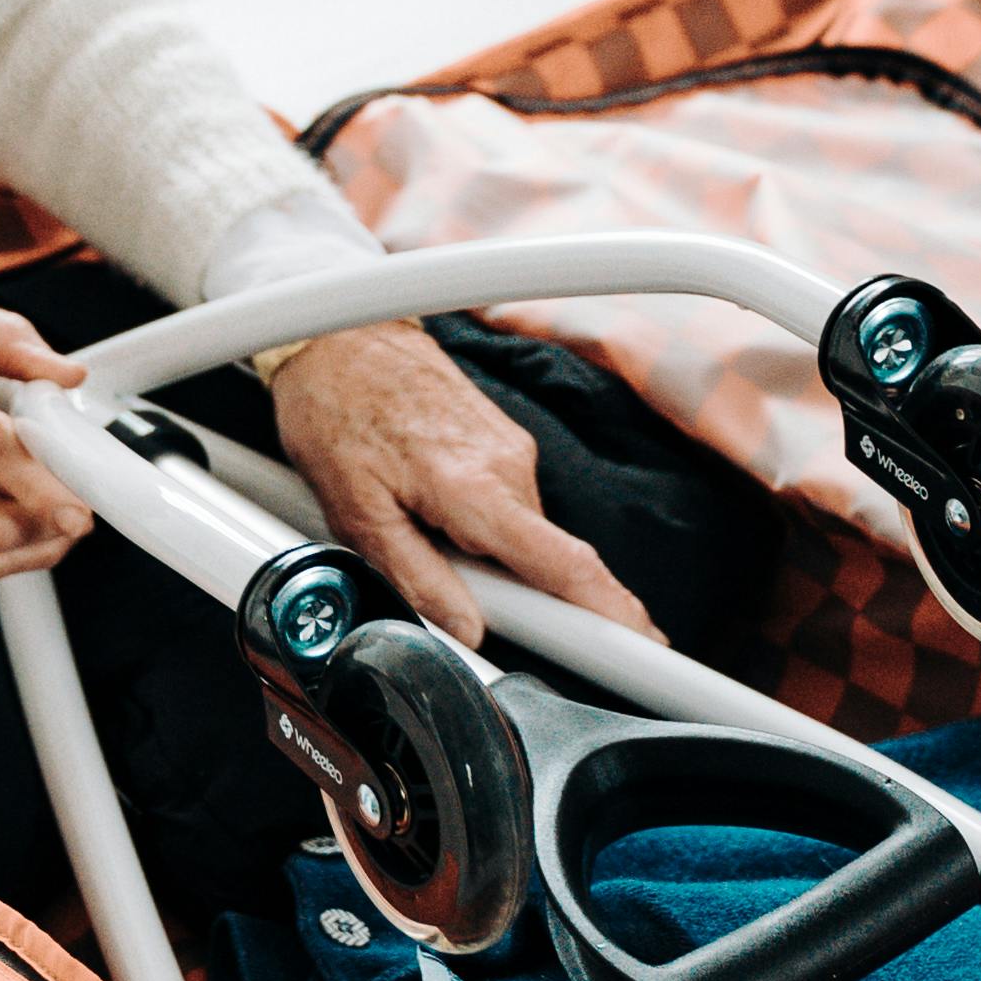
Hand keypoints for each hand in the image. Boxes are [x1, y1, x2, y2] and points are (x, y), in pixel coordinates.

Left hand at [267, 324, 658, 648]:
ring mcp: (512, 449)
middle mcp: (510, 466)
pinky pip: (504, 505)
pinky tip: (422, 496)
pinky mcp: (505, 442)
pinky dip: (474, 518)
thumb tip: (466, 629)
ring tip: (411, 518)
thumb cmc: (337, 412)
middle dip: (499, 586)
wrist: (339, 338)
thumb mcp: (356, 511)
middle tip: (431, 563)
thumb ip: (416, 575)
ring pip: (515, 534)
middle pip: (538, 561)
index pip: (567, 565)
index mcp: (477, 489)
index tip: (644, 643)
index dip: (614, 612)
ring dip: (477, 549)